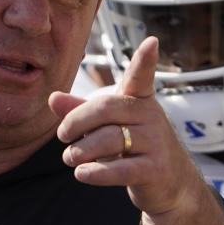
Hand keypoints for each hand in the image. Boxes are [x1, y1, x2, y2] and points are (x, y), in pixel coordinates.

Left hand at [48, 36, 202, 215]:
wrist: (170, 183)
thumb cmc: (133, 146)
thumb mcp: (107, 125)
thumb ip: (80, 111)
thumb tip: (53, 98)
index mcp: (139, 100)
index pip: (141, 75)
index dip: (145, 59)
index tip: (152, 41)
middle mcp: (151, 116)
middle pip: (105, 109)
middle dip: (76, 122)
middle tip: (62, 136)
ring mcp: (156, 142)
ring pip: (108, 140)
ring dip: (80, 151)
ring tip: (70, 158)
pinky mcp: (155, 169)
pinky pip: (118, 169)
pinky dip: (94, 172)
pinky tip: (82, 173)